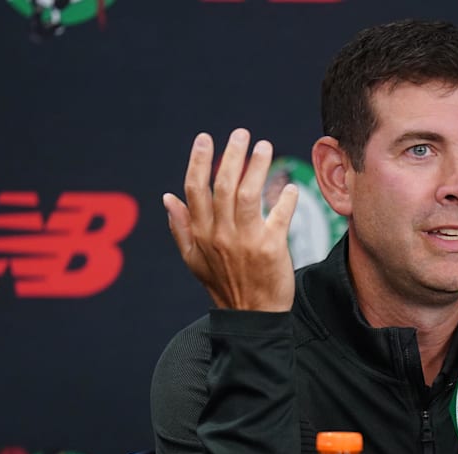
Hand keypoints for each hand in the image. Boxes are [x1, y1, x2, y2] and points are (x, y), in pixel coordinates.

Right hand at [163, 130, 298, 310]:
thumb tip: (167, 198)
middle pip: (222, 185)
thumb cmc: (224, 286)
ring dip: (256, 166)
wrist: (252, 317)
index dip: (198, 161)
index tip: (205, 139)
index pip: (194, 189)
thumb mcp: (194, 260)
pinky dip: (286, 199)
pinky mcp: (271, 248)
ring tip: (264, 146)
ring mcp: (245, 241)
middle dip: (231, 155)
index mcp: (200, 234)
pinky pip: (279, 215)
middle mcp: (220, 235)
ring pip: (247, 194)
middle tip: (241, 134)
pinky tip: (290, 187)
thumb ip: (181, 228)